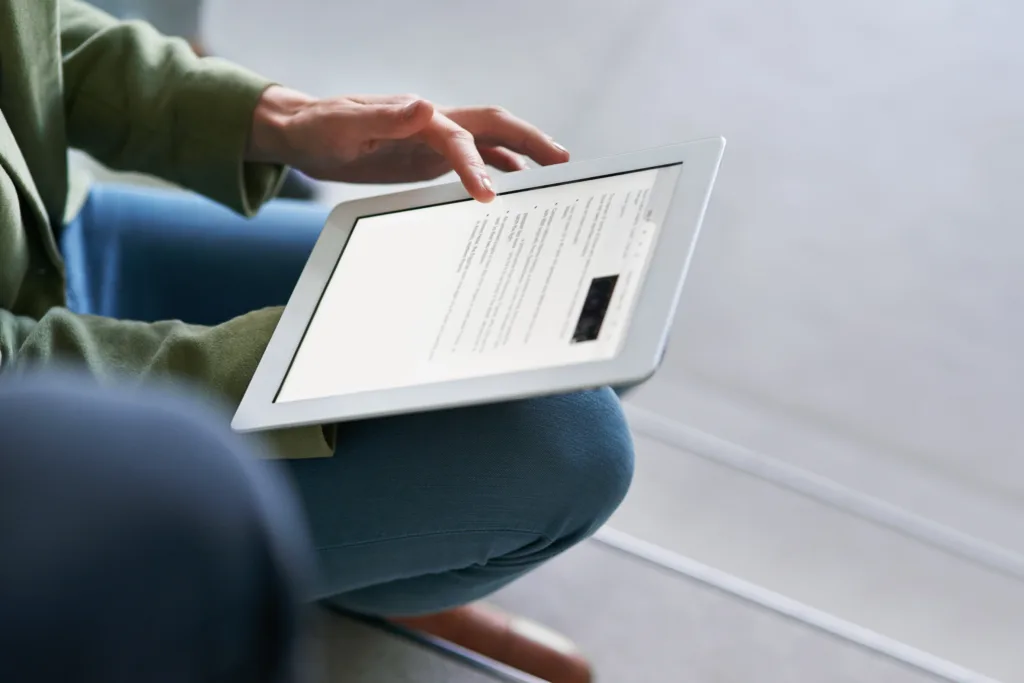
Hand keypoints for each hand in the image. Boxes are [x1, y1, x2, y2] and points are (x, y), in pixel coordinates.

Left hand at [247, 87, 569, 201]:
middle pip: (493, 125)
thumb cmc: (319, 127)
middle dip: (529, 141)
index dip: (478, 165)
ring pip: (489, 140)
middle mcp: (432, 123)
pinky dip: (496, 166)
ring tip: (553, 172)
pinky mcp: (428, 153)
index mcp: (417, 117)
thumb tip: (427, 106)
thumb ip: (385, 116)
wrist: (304, 131)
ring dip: (522, 153)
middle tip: (562, 160)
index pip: (460, 138)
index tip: (490, 197)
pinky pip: (472, 156)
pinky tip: (511, 182)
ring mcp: (433, 138)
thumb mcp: (345, 124)